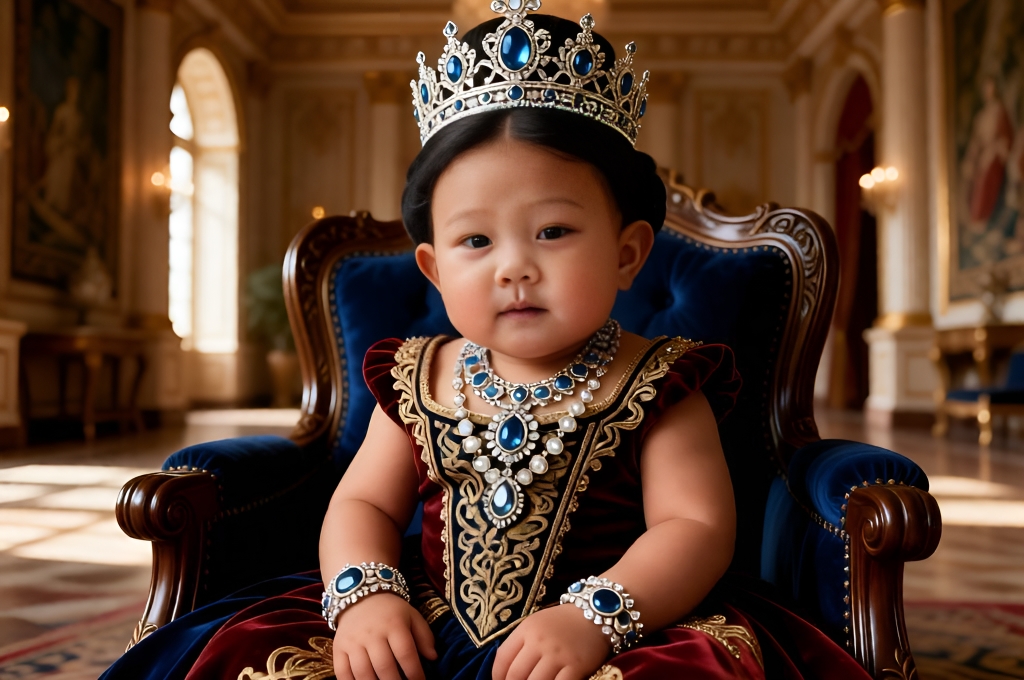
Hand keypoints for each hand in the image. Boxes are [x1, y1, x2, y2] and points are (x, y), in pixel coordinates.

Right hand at [333, 593, 436, 679]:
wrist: (361, 595)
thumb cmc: (391, 611)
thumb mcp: (412, 616)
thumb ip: (424, 636)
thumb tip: (433, 657)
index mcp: (394, 625)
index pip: (406, 653)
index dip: (415, 673)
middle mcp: (372, 634)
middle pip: (384, 666)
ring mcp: (353, 642)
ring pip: (363, 672)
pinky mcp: (339, 648)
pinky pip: (342, 672)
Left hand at [492, 604, 610, 679]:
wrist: (596, 612)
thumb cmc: (563, 621)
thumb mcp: (536, 624)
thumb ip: (521, 644)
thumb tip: (506, 672)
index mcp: (526, 630)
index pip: (502, 659)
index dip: (497, 677)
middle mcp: (539, 642)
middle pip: (515, 675)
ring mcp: (558, 655)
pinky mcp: (576, 666)